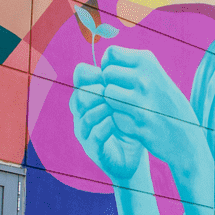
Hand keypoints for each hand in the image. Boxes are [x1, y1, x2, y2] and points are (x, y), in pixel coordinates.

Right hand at [71, 63, 143, 179]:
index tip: (114, 76)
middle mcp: (81, 113)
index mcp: (88, 96)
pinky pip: (94, 134)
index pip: (81, 75)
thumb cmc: (131, 123)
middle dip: (100, 91)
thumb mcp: (128, 98)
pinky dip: (107, 126)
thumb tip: (126, 57)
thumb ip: (123, 80)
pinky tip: (119, 123)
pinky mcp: (93, 149)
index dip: (96, 72)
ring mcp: (85, 132)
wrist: (134, 156)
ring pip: (85, 114)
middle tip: (117, 93)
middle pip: (80, 94)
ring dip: (104, 108)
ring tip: (119, 108)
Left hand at [89, 46, 198, 157]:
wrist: (187, 138)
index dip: (107, 64)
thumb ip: (133, 67)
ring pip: (107, 95)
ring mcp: (141, 102)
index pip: (111, 53)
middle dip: (109, 85)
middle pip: (106, 74)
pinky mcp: (138, 124)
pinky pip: (114, 117)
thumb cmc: (168, 105)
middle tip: (122, 96)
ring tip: (128, 109)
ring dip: (113, 104)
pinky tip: (134, 123)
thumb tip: (104, 61)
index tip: (116, 76)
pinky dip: (120, 121)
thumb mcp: (156, 76)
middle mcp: (145, 79)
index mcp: (148, 62)